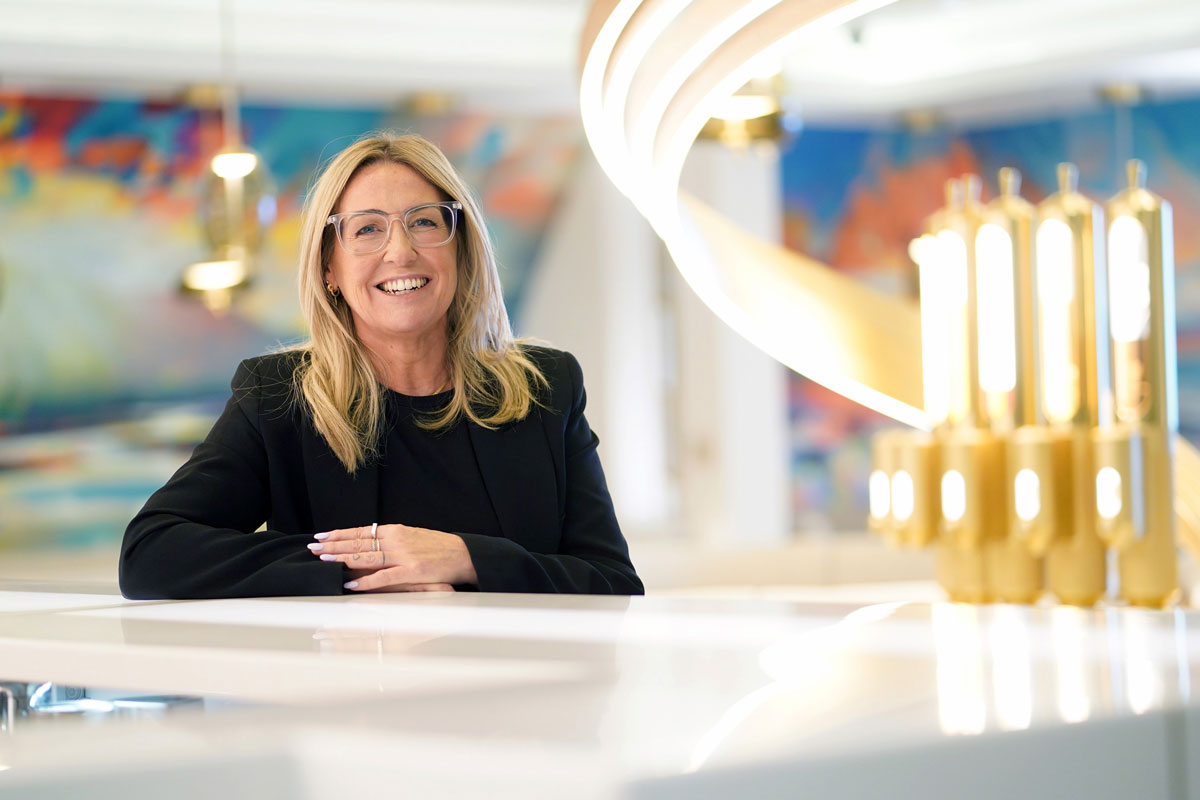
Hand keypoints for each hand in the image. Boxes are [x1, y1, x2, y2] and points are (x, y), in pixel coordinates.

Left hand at [308, 523, 477, 591]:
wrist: (464, 554)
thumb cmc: (438, 547)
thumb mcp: (412, 537)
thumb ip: (391, 540)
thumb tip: (368, 543)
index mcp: (396, 530)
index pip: (361, 531)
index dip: (339, 534)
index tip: (321, 536)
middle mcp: (396, 540)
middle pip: (359, 542)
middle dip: (333, 545)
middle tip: (313, 547)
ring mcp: (403, 555)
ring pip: (366, 557)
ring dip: (343, 559)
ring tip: (324, 560)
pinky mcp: (412, 571)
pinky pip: (383, 577)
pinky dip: (365, 581)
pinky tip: (350, 583)